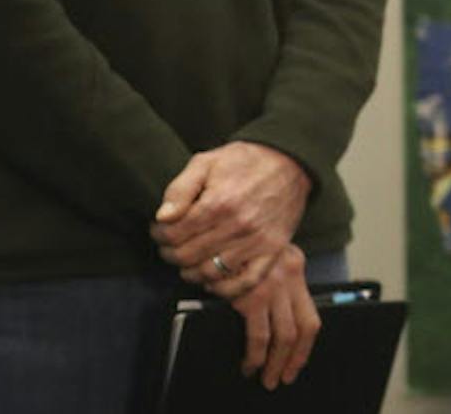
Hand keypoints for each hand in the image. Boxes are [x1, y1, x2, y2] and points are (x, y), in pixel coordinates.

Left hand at [151, 142, 311, 296]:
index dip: (159, 234)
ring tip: (189, 260)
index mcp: (219, 202)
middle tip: (171, 245)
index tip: (160, 230)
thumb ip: (180, 189)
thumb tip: (163, 217)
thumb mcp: (207, 161)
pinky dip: (224, 289)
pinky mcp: (273, 250)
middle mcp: (238, 225)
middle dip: (171, 253)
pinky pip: (244, 283)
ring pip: (209, 273)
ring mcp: (257, 241)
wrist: (291, 162)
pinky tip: (212, 280)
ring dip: (191, 271)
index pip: (174, 234)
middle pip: (187, 256)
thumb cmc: (246, 161)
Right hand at [230, 245, 320, 390]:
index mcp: (296, 266)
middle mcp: (291, 277)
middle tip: (284, 377)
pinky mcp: (253, 296)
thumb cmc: (235, 243)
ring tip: (266, 377)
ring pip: (285, 336)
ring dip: (276, 362)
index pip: (310, 314)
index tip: (298, 361)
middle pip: (304, 328)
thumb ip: (271, 278)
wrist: (220, 225)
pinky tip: (249, 364)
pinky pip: (259, 335)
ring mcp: (273, 287)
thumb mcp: (263, 256)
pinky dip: (256, 355)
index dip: (306, 344)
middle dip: (295, 359)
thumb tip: (271, 311)